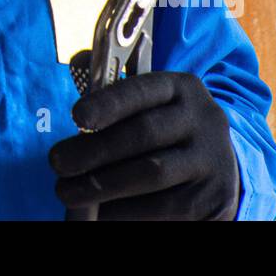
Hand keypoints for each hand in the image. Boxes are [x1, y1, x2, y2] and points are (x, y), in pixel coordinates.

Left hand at [49, 51, 240, 219]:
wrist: (218, 167)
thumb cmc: (165, 130)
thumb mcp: (150, 103)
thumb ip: (114, 88)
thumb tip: (79, 62)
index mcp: (182, 88)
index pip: (143, 89)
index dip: (109, 102)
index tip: (76, 116)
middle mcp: (204, 119)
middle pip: (144, 133)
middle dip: (95, 150)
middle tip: (58, 163)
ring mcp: (212, 160)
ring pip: (152, 172)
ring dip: (103, 185)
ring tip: (68, 192)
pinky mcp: (214, 199)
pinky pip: (163, 207)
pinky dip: (125, 211)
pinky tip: (100, 212)